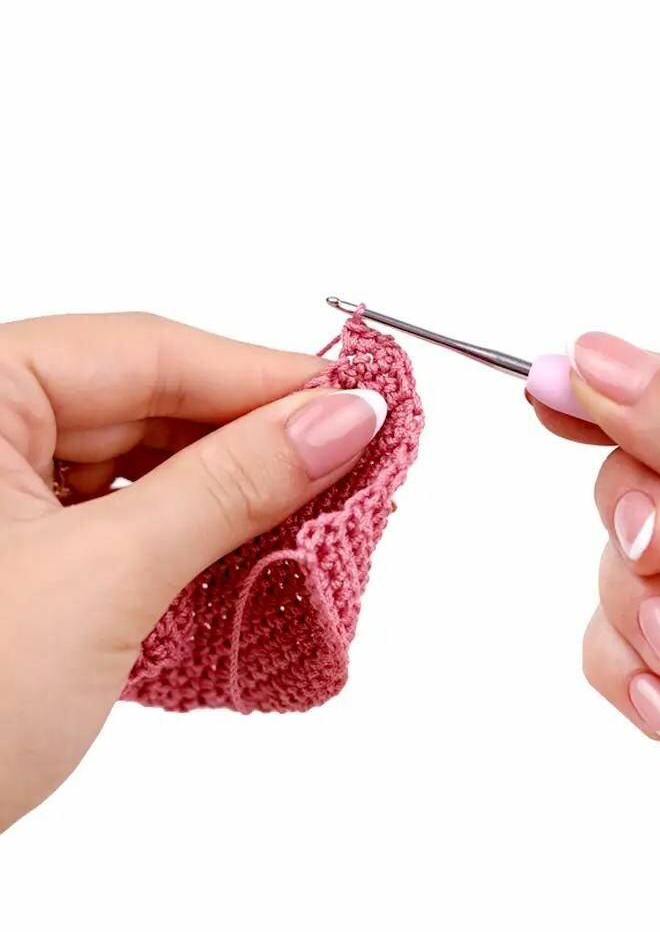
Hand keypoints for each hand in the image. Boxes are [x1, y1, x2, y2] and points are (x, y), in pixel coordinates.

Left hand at [0, 313, 384, 831]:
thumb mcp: (105, 579)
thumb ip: (230, 486)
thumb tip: (337, 423)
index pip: (145, 352)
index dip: (262, 378)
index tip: (355, 403)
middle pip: (146, 402)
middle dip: (250, 439)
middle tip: (345, 463)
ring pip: (138, 461)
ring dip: (223, 492)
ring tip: (304, 513)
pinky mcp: (15, 552)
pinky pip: (120, 513)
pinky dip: (185, 534)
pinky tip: (241, 550)